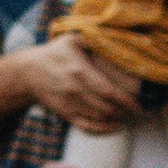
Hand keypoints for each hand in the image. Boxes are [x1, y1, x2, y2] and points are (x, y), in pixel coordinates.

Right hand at [0, 38, 140, 134]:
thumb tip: (120, 39)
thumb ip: (95, 38)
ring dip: (117, 120)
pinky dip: (103, 129)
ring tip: (130, 116)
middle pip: (106, 108)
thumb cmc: (55, 54)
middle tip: (138, 110)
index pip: (108, 91)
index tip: (139, 104)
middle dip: (125, 112)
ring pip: (99, 118)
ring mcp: (69, 104)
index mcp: (79, 71)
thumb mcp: (73, 39)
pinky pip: (87, 126)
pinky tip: (115, 125)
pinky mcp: (65, 114)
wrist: (27, 72)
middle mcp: (74, 90)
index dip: (126, 101)